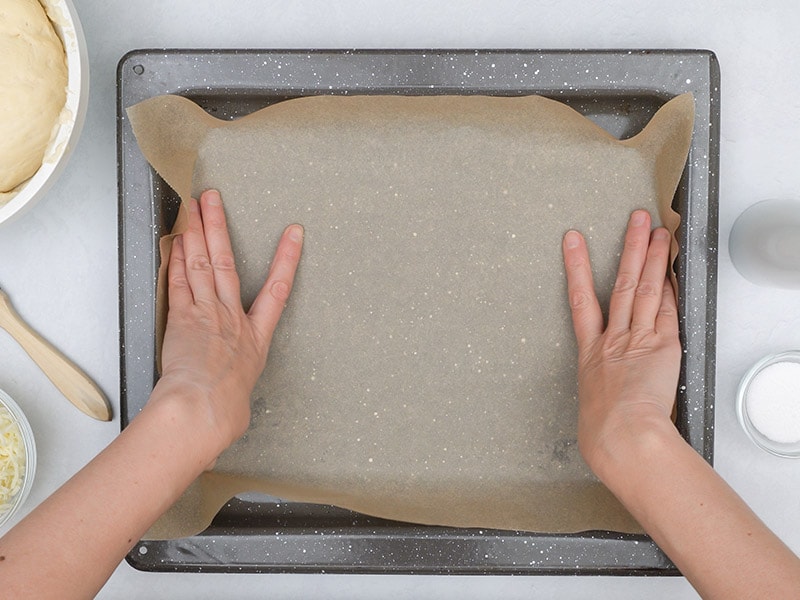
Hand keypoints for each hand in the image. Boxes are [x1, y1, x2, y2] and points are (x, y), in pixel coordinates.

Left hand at [154, 189, 302, 456]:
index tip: (294, 234)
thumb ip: (236, 392)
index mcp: (254, 338)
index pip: (278, 290)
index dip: (288, 259)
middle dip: (220, 227)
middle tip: (213, 198)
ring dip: (196, 232)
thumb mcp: (238, 403)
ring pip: (201, 264)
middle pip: (226, 262)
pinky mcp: (182, 318)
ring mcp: (207, 314)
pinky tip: (176, 241)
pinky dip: (177, 259)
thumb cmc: (224, 411)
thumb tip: (231, 410)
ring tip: (192, 207)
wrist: (204, 409)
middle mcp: (232, 319)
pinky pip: (179, 282)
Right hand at [562, 209, 680, 479]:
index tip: (573, 242)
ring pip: (644, 290)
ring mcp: (637, 340)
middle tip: (634, 220)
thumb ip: (599, 395)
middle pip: (621, 284)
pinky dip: (670, 290)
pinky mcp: (663, 348)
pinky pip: (667, 312)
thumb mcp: (592, 410)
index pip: (580, 301)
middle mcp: (612, 340)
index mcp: (591, 354)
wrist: (621, 436)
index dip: (576, 267)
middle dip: (628, 248)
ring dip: (652, 258)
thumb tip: (603, 398)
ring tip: (657, 231)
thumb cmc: (603, 433)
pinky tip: (673, 271)